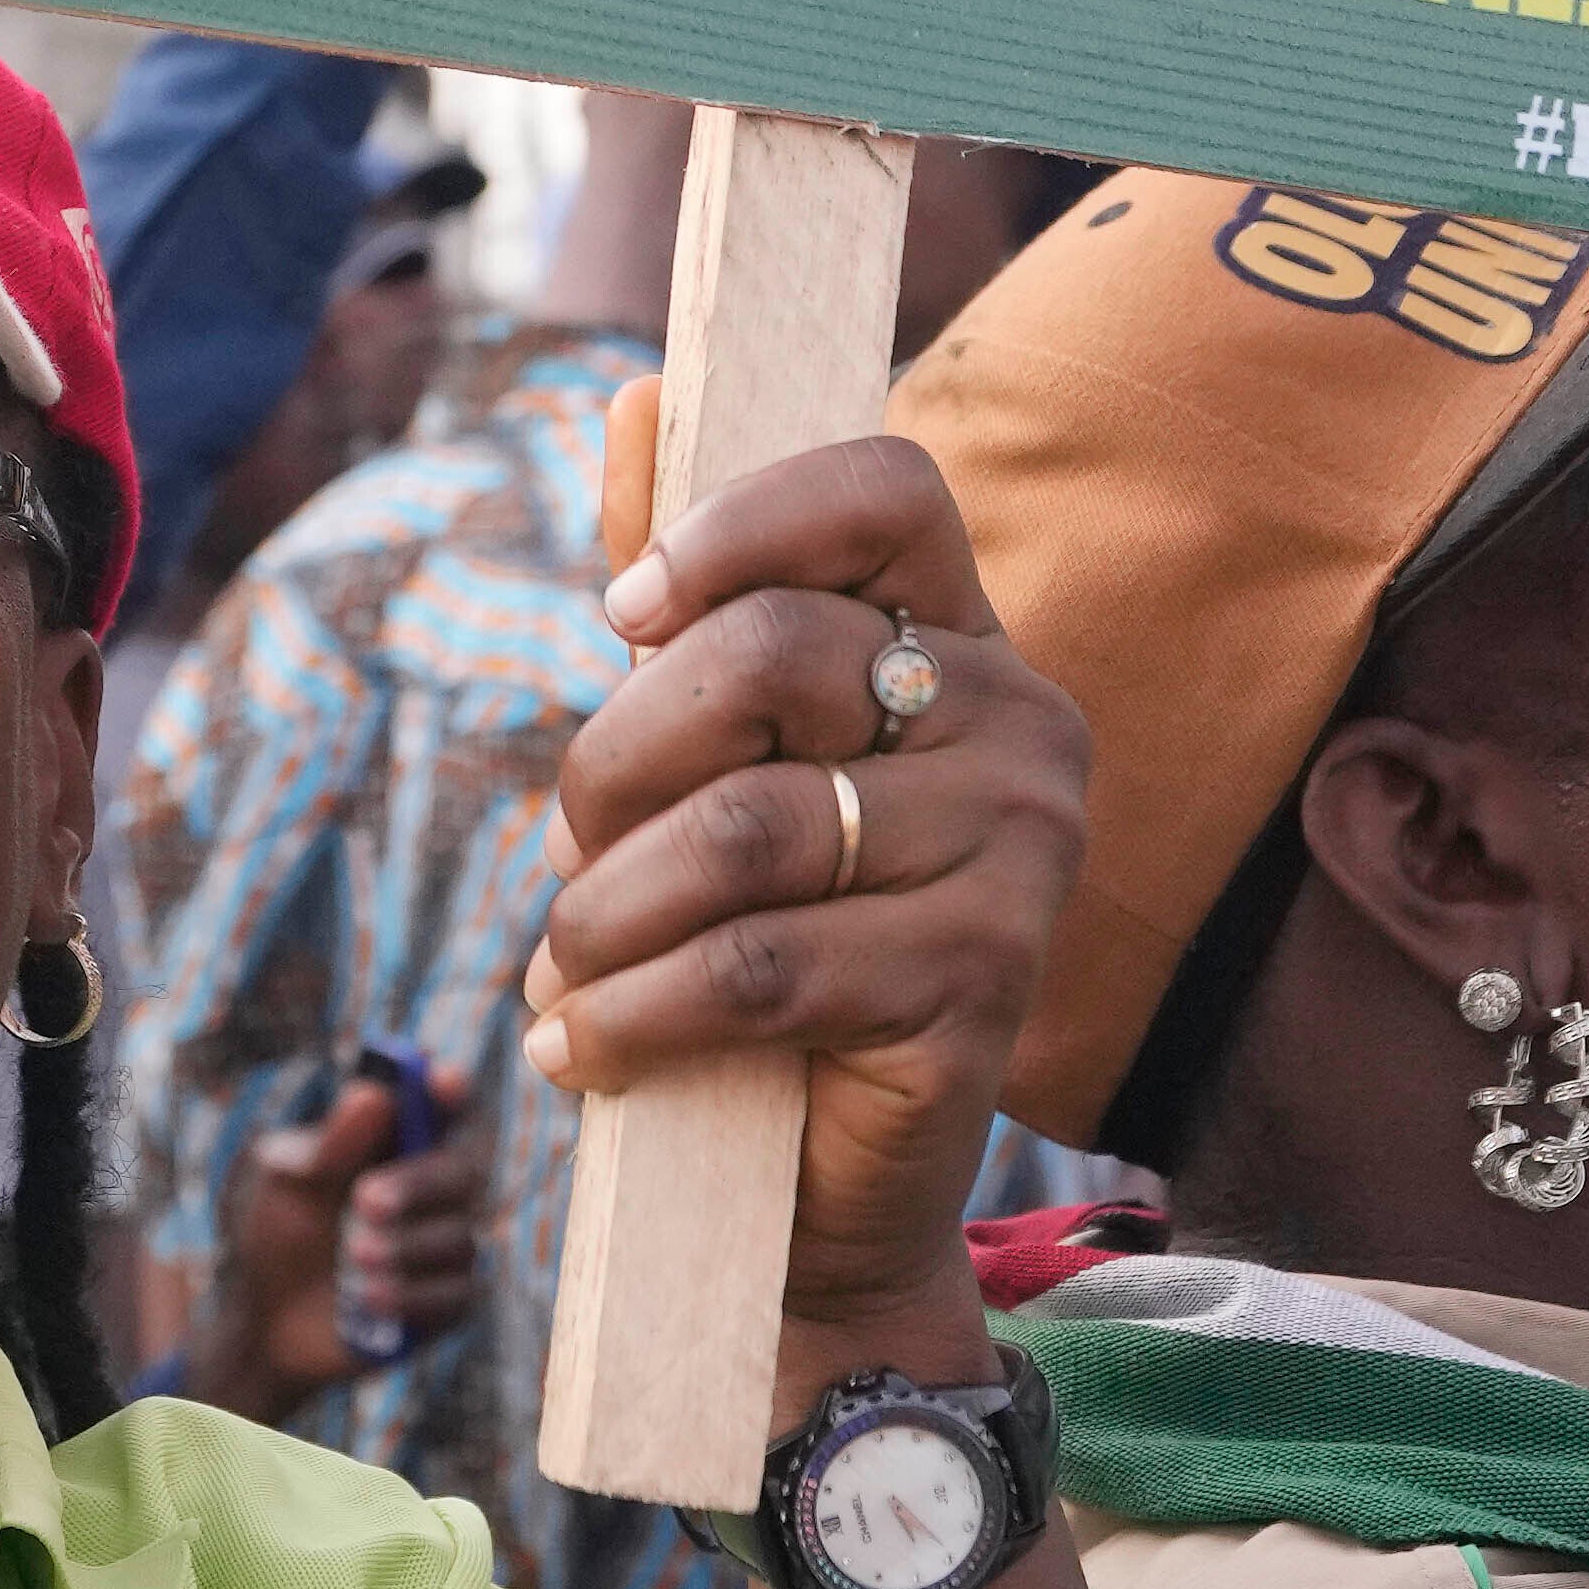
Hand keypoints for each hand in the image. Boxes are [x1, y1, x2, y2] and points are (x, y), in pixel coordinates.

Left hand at [203, 1062, 486, 1416]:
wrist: (267, 1322)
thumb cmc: (279, 1237)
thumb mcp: (287, 1185)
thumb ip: (330, 1145)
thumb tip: (371, 1094)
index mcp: (396, 1145)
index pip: (442, 1107)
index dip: (450, 1091)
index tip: (441, 1080)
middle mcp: (433, 1191)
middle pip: (465, 1173)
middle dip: (417, 1186)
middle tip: (365, 1201)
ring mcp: (445, 1247)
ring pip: (458, 1239)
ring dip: (403, 1249)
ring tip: (351, 1258)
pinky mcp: (447, 1302)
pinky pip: (456, 1294)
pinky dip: (409, 1295)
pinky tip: (366, 1298)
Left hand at [527, 438, 1092, 1329]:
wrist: (824, 1190)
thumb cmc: (756, 943)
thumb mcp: (708, 766)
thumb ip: (682, 598)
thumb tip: (636, 398)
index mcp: (962, 639)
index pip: (883, 489)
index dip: (737, 523)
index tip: (624, 614)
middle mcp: (1023, 722)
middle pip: (770, 656)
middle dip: (616, 764)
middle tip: (573, 855)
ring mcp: (1024, 853)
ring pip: (746, 830)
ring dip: (604, 915)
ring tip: (563, 975)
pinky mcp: (988, 983)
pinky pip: (760, 966)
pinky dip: (633, 1014)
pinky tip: (583, 1047)